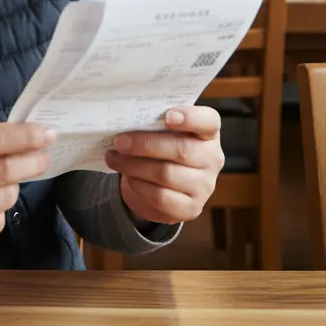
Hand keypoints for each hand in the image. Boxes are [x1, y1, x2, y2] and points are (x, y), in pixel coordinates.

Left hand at [105, 106, 222, 224]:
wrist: (164, 183)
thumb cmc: (163, 145)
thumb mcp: (164, 130)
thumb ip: (155, 121)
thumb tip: (127, 118)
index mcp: (208, 132)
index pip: (208, 121)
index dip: (190, 117)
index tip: (167, 116)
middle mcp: (212, 158)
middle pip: (181, 150)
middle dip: (145, 145)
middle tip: (120, 141)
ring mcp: (204, 186)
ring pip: (166, 174)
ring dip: (134, 165)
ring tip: (113, 157)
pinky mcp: (191, 208)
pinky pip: (160, 197)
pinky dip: (139, 185)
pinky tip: (127, 176)